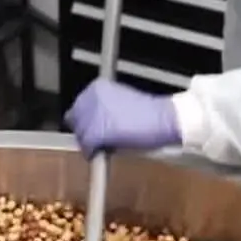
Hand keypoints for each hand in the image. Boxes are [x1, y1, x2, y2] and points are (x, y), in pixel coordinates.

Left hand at [66, 83, 180, 154]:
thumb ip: (103, 111)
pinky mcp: (97, 131)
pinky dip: (93, 153)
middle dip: (85, 132)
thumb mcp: (120, 104)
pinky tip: (103, 154)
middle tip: (98, 143)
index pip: (78, 107)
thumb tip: (92, 126)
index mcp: (97, 87)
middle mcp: (92, 97)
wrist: (164, 119)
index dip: (85, 121)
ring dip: (89, 143)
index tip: (93, 129)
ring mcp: (93, 114)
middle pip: (76, 120)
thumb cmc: (148, 114)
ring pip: (81, 134)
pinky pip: (88, 146)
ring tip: (104, 148)